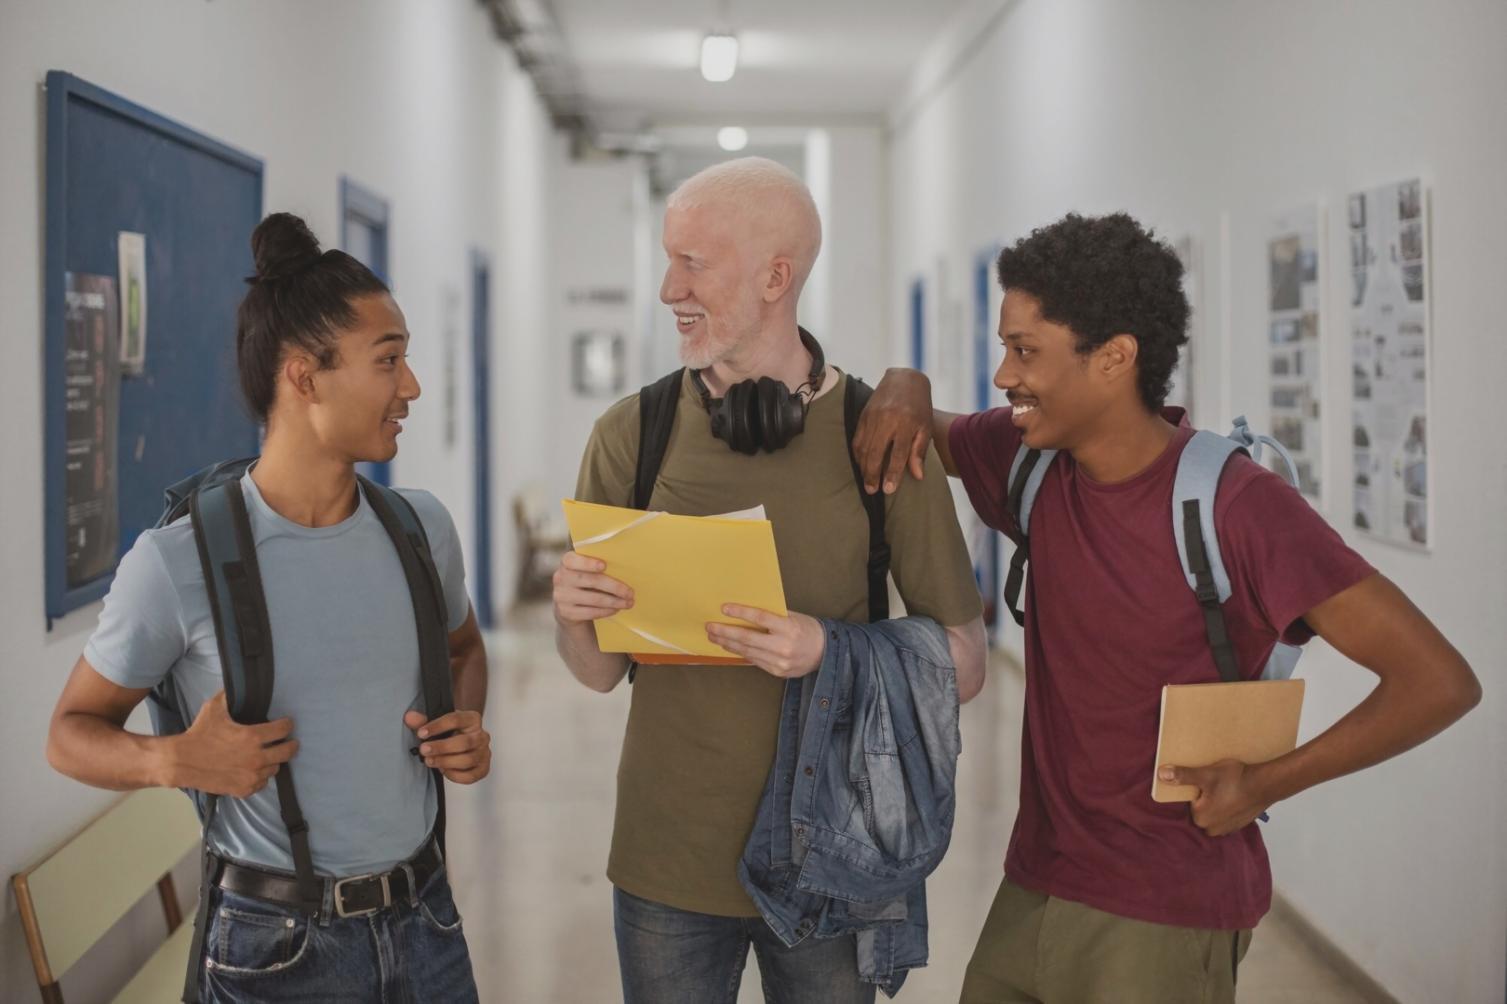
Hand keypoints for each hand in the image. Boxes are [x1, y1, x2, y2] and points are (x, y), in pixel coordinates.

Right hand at [172, 691, 297, 798]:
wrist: (181, 761)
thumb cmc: (198, 734)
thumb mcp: (214, 708)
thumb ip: (231, 696)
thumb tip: (240, 685)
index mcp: (252, 737)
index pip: (284, 729)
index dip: (287, 724)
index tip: (286, 723)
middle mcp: (256, 758)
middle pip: (288, 752)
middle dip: (290, 744)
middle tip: (289, 742)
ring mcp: (251, 776)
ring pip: (275, 768)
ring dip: (273, 761)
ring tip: (267, 755)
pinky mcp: (244, 789)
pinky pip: (262, 783)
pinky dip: (261, 776)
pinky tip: (255, 770)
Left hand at [405, 709, 490, 783]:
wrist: (463, 741)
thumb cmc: (451, 732)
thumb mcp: (437, 724)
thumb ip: (423, 721)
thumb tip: (410, 718)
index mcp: (472, 719)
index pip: (456, 719)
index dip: (438, 726)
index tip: (421, 733)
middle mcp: (482, 735)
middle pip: (464, 742)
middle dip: (441, 747)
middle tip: (424, 750)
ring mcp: (484, 753)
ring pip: (467, 760)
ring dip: (446, 762)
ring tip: (430, 761)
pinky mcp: (483, 769)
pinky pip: (470, 776)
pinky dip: (455, 775)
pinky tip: (443, 770)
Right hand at [553, 550, 633, 624]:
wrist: (569, 605)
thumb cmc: (585, 581)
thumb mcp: (586, 570)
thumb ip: (598, 565)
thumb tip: (625, 568)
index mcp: (567, 562)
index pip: (572, 560)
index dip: (588, 563)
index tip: (604, 565)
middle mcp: (561, 578)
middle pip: (591, 581)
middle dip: (614, 587)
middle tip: (630, 592)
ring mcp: (561, 596)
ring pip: (593, 599)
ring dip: (614, 602)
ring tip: (628, 603)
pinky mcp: (566, 612)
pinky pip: (590, 612)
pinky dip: (606, 611)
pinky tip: (616, 609)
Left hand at [706, 605, 826, 679]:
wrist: (825, 653)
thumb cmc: (807, 630)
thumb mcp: (793, 616)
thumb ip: (772, 615)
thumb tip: (745, 611)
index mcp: (789, 627)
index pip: (760, 617)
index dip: (741, 612)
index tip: (724, 608)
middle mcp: (783, 646)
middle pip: (748, 638)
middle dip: (725, 632)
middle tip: (710, 627)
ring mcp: (779, 661)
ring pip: (747, 651)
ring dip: (727, 644)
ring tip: (714, 637)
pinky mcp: (776, 671)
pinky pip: (754, 660)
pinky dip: (740, 653)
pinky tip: (729, 647)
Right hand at [852, 368, 933, 494]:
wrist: (904, 379)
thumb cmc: (919, 406)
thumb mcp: (925, 427)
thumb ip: (919, 451)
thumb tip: (917, 476)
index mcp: (906, 423)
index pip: (898, 454)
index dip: (892, 474)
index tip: (888, 490)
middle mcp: (887, 419)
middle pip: (876, 452)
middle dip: (872, 474)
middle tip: (872, 490)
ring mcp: (873, 416)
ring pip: (864, 447)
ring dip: (863, 467)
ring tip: (866, 482)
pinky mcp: (863, 414)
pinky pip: (857, 438)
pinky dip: (858, 454)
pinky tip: (861, 465)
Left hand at [1158, 760, 1273, 836]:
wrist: (1266, 784)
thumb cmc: (1235, 780)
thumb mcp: (1205, 775)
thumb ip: (1183, 776)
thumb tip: (1161, 775)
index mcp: (1200, 819)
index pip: (1188, 804)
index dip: (1193, 791)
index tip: (1201, 782)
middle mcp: (1212, 829)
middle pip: (1200, 810)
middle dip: (1204, 798)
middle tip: (1213, 784)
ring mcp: (1227, 828)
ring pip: (1214, 813)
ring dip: (1216, 803)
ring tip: (1224, 789)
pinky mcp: (1240, 824)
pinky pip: (1226, 815)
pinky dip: (1227, 806)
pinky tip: (1232, 795)